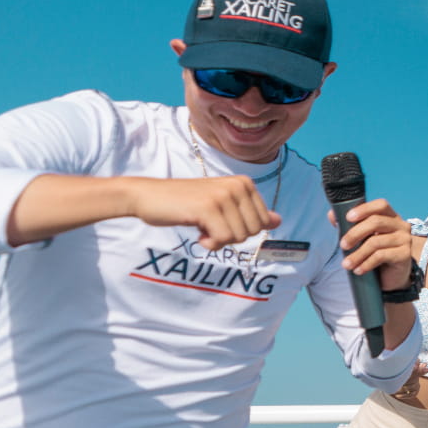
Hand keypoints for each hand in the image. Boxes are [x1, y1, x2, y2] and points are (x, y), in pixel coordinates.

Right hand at [126, 176, 279, 250]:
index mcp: (244, 183)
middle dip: (232, 237)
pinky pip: (222, 239)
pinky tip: (197, 233)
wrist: (149, 196)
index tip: (221, 220)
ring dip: (218, 240)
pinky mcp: (208, 208)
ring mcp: (223, 196)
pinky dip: (210, 243)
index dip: (241, 230)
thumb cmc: (186, 203)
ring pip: (238, 237)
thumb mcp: (221, 204)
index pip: (262, 223)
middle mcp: (237, 186)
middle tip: (210, 225)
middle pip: (253, 232)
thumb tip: (278, 221)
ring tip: (202, 226)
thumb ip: (249, 212)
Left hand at [326, 198, 415, 283]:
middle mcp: (401, 225)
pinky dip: (366, 263)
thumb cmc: (376, 253)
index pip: (380, 205)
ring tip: (347, 264)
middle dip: (355, 233)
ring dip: (357, 254)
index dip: (364, 209)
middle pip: (376, 222)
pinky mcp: (404, 254)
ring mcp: (404, 239)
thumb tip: (332, 215)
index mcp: (390, 216)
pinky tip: (358, 270)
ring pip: (376, 242)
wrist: (391, 277)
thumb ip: (349, 225)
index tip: (348, 218)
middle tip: (343, 245)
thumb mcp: (362, 238)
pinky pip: (381, 256)